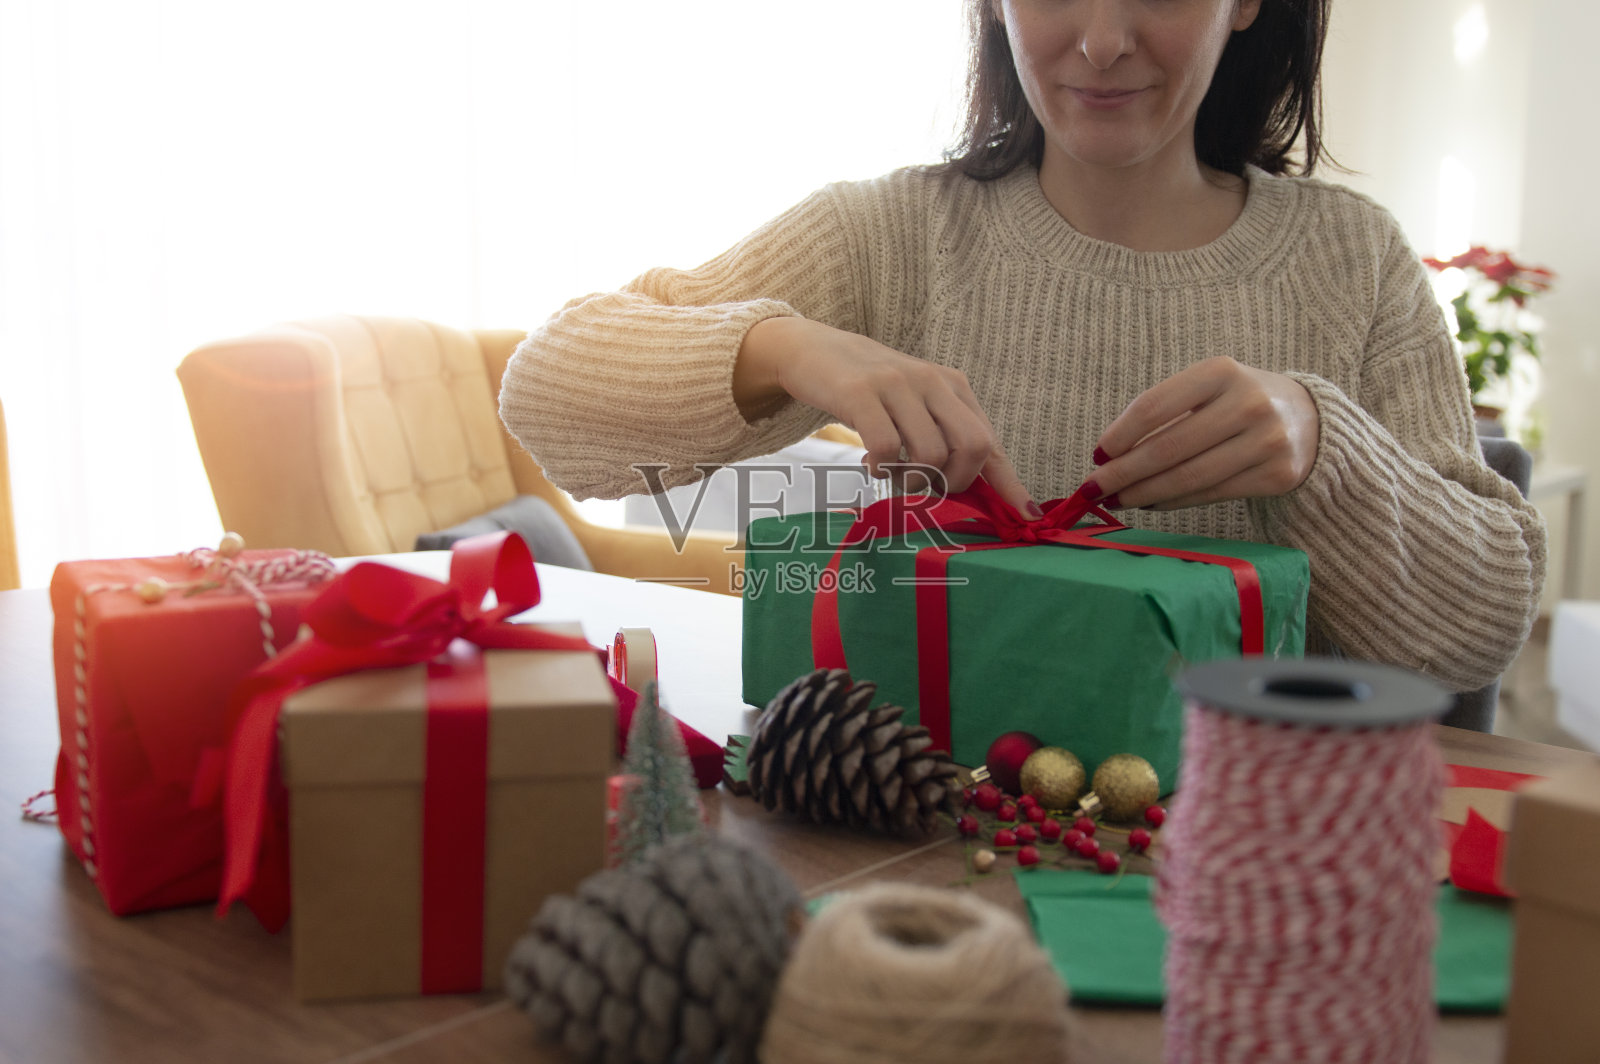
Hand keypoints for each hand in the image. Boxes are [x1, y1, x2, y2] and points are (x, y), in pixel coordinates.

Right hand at [735, 316, 1039, 516]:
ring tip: (893, 477)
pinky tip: (871, 464)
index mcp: (953, 387)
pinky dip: (880, 469)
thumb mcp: (916, 403)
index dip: (1009, 482)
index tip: (1027, 515)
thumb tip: (975, 488)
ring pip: (931, 453)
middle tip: (928, 490)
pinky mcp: (861, 393)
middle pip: (973, 446)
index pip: (991, 441)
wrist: (816, 350)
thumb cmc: (872, 389)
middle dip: (955, 483)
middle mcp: (933, 383)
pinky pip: (886, 448)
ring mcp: (898, 386)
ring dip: (912, 482)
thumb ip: (943, 434)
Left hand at [1084, 357, 1319, 509]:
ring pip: (1188, 477)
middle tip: (1092, 489)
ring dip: (1143, 493)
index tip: (1096, 455)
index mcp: (1222, 371)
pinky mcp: (1277, 475)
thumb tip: (1108, 456)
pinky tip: (1151, 502)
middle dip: (1123, 473)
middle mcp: (1248, 403)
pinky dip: (1173, 502)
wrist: (1310, 419)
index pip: (1154, 406)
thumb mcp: (1208, 388)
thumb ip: (1164, 413)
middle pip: (1168, 447)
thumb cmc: (1238, 401)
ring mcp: (1267, 441)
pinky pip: (1210, 494)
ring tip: (1117, 499)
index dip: (1119, 435)